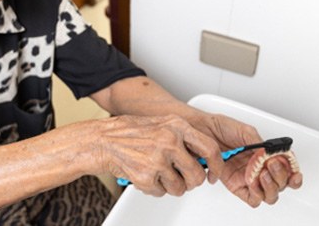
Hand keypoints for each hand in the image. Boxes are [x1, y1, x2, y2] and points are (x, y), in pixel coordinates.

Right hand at [97, 114, 224, 196]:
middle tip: (182, 180)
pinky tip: (144, 175)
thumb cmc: (129, 132)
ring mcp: (158, 159)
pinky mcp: (146, 176)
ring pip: (180, 188)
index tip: (214, 174)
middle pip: (197, 175)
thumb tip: (203, 156)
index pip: (210, 148)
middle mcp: (170, 140)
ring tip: (157, 174)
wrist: (102, 140)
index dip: (216, 165)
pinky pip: (160, 193)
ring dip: (170, 187)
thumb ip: (182, 137)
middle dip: (191, 182)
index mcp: (176, 125)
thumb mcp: (161, 124)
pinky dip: (153, 188)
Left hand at [190, 111, 302, 206]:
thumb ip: (260, 143)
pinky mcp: (235, 185)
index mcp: (263, 155)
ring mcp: (246, 178)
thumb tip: (273, 154)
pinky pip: (251, 198)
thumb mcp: (244, 131)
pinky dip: (256, 193)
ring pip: (268, 195)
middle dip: (281, 177)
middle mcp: (257, 168)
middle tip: (273, 165)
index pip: (286, 169)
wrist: (199, 130)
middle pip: (280, 185)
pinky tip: (252, 182)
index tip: (294, 170)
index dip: (293, 173)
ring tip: (262, 173)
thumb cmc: (218, 128)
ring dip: (270, 187)